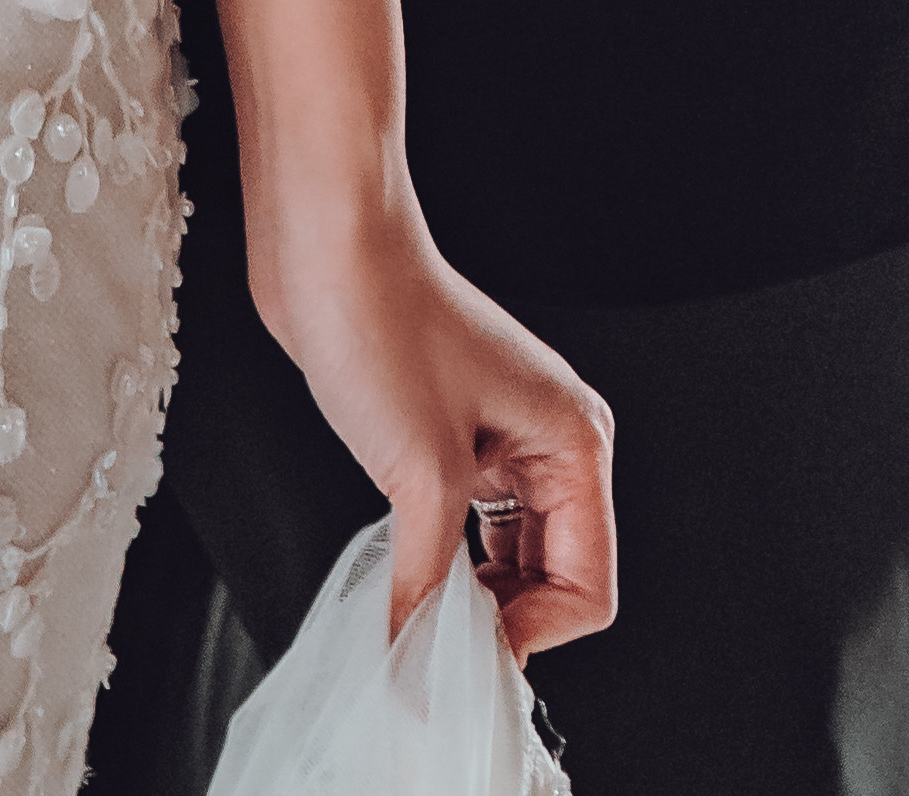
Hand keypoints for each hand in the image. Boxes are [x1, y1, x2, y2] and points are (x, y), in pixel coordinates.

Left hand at [252, 209, 615, 659]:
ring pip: (507, 554)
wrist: (322, 238)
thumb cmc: (381, 321)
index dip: (530, 633)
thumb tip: (419, 670)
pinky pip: (465, 524)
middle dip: (498, 617)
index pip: (586, 585)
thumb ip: (429, 584)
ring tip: (415, 617)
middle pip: (552, 575)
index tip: (463, 656)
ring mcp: (499, 434)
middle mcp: (549, 439)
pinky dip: (440, 560)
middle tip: (432, 648)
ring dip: (467, 593)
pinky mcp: (449, 432)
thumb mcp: (418, 473)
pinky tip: (404, 576)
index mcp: (573, 442)